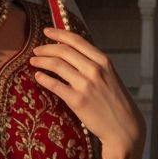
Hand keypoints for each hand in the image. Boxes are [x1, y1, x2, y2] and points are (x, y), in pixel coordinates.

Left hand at [30, 27, 145, 153]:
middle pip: (63, 51)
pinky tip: (38, 76)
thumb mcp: (110, 76)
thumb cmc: (115, 102)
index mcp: (103, 61)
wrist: (124, 127)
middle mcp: (94, 70)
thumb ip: (93, 64)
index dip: (59, 33)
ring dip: (41, 61)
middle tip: (36, 50)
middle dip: (46, 48)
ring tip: (33, 61)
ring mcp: (85, 85)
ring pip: (56, 65)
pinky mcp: (77, 101)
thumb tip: (71, 52)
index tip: (47, 31)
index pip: (76, 40)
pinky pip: (54, 85)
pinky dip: (43, 78)